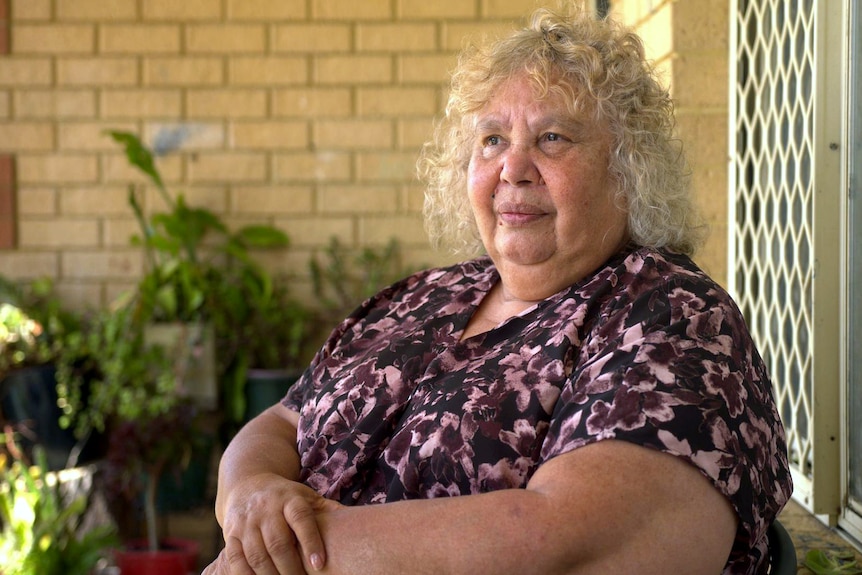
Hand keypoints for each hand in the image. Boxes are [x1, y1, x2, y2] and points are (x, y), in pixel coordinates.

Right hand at [202, 473, 341, 574]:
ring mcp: (246, 522)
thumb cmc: (286, 497)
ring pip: (257, 555)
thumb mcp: (307, 496)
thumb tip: (358, 521)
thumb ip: (328, 510)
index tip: (319, 564)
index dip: (310, 541)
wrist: (248, 484)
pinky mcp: (230, 534)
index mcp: (289, 499)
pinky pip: (235, 559)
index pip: (301, 518)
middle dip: (291, 568)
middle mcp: (266, 509)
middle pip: (278, 542)